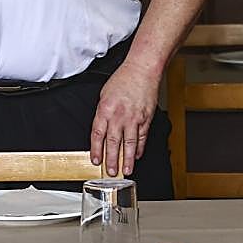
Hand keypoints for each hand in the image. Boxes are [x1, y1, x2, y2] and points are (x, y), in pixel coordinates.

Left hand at [89, 61, 159, 176]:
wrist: (142, 70)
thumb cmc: (123, 80)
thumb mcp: (104, 95)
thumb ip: (102, 114)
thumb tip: (101, 130)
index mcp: (105, 110)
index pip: (98, 134)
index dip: (96, 150)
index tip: (96, 161)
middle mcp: (119, 116)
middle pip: (113, 142)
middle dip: (112, 160)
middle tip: (111, 172)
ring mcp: (134, 118)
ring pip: (129, 143)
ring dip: (127, 159)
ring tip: (126, 170)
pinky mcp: (146, 118)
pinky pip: (141, 136)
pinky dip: (139, 148)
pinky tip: (136, 155)